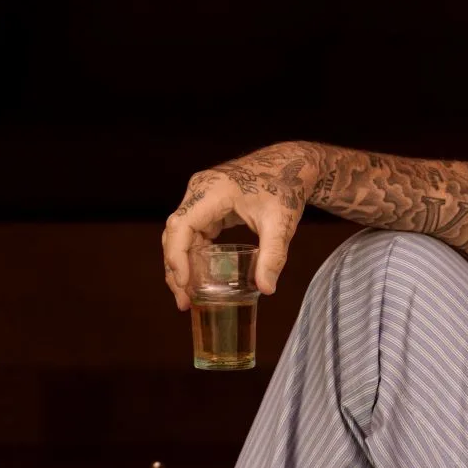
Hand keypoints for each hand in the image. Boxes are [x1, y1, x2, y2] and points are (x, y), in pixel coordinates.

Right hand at [162, 143, 322, 309]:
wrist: (292, 164)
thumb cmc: (286, 188)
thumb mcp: (280, 223)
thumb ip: (273, 255)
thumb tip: (266, 289)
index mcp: (211, 191)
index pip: (181, 226)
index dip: (177, 256)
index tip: (184, 285)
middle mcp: (199, 191)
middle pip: (174, 234)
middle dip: (175, 269)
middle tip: (184, 302)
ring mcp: (201, 196)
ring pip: (180, 235)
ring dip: (181, 265)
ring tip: (187, 297)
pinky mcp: (207, 204)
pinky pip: (192, 232)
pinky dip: (192, 255)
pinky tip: (197, 278)